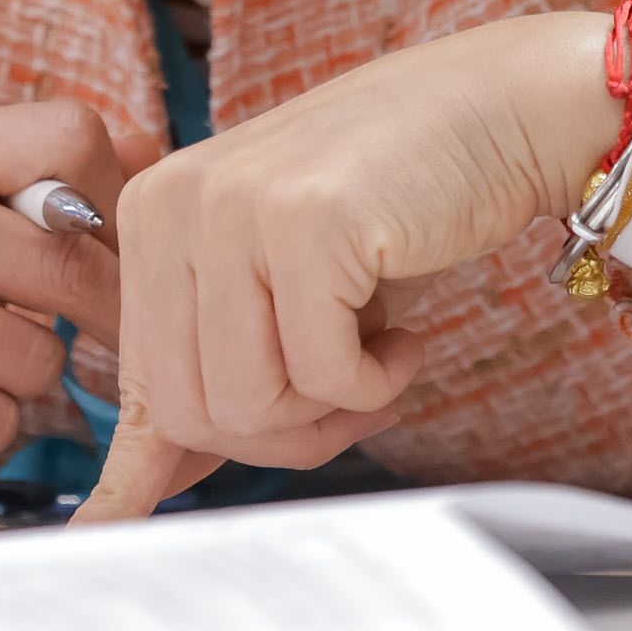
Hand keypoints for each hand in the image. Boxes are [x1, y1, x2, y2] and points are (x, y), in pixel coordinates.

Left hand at [76, 10, 612, 521]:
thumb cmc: (392, 206)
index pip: (141, 387)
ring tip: (377, 360)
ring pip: (246, 405)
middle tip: (351, 398)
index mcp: (150, 217)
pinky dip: (376, 383)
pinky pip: (324, 375)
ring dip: (331, 413)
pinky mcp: (307, 224)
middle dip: (281, 438)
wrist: (497, 110)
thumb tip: (135, 495)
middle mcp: (173, 206)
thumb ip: (212, 369)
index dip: (172, 464)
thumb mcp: (280, 285)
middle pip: (188, 413)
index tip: (133, 520)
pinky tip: (407, 335)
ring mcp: (233, 209)